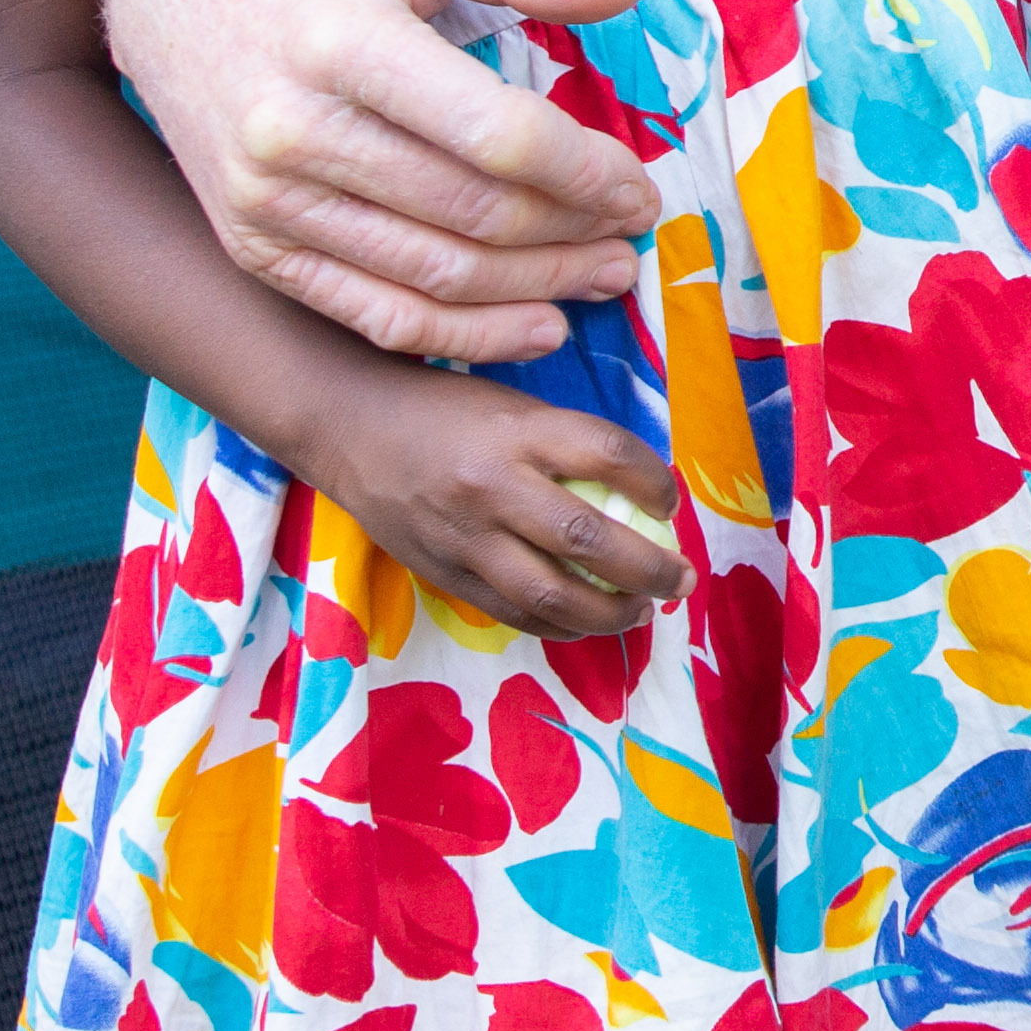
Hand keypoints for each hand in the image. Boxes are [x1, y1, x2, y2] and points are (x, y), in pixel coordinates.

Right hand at [100, 0, 653, 362]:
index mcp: (343, 42)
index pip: (495, 137)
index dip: (586, 172)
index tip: (639, 183)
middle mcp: (292, 133)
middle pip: (472, 215)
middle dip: (573, 235)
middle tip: (633, 232)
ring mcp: (264, 201)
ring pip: (432, 278)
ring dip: (535, 291)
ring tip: (602, 276)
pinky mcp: (250, 244)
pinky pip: (370, 314)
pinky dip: (460, 335)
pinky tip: (532, 325)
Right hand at [284, 366, 688, 642]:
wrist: (348, 427)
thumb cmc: (444, 410)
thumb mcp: (511, 405)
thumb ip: (566, 443)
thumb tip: (641, 488)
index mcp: (518, 430)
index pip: (609, 454)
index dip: (655, 483)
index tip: (670, 503)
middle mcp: (492, 485)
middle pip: (588, 538)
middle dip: (649, 569)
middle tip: (682, 580)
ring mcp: (465, 536)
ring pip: (550, 593)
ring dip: (609, 613)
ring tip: (642, 611)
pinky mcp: (442, 573)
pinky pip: (511, 614)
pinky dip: (558, 625)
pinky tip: (586, 623)